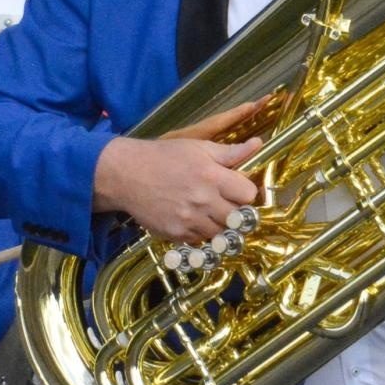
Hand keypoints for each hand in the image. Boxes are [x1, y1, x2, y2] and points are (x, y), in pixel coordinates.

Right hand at [94, 135, 262, 243]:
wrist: (126, 174)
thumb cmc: (163, 156)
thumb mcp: (197, 147)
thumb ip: (230, 151)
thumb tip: (258, 144)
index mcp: (212, 175)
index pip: (249, 195)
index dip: (245, 192)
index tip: (237, 189)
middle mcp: (203, 200)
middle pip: (238, 218)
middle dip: (235, 210)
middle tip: (224, 202)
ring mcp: (189, 220)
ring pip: (221, 232)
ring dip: (219, 224)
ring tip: (207, 210)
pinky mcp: (176, 234)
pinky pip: (200, 240)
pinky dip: (200, 231)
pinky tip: (191, 217)